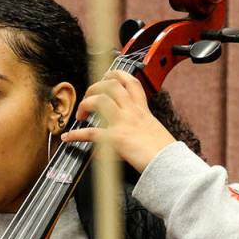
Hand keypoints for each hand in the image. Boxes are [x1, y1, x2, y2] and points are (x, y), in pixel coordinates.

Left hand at [61, 70, 175, 171]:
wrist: (169, 164)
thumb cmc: (165, 152)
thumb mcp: (155, 132)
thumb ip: (142, 128)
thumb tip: (134, 134)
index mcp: (142, 110)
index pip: (130, 82)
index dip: (116, 75)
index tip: (107, 77)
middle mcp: (132, 112)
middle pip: (110, 85)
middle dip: (95, 88)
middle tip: (89, 97)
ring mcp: (123, 123)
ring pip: (99, 101)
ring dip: (85, 104)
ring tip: (81, 115)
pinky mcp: (115, 139)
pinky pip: (91, 133)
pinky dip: (76, 135)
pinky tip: (69, 137)